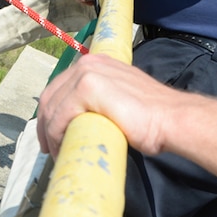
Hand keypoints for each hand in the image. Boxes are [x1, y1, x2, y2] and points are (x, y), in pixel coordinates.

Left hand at [37, 54, 168, 157]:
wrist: (171, 119)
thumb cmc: (152, 117)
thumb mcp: (119, 99)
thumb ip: (101, 102)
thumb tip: (83, 121)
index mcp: (95, 63)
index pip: (60, 86)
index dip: (50, 112)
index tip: (50, 134)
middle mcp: (88, 63)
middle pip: (50, 95)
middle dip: (44, 123)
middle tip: (48, 148)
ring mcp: (86, 73)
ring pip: (52, 107)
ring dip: (49, 133)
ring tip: (57, 153)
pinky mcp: (87, 88)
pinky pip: (60, 116)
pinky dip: (56, 135)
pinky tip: (62, 148)